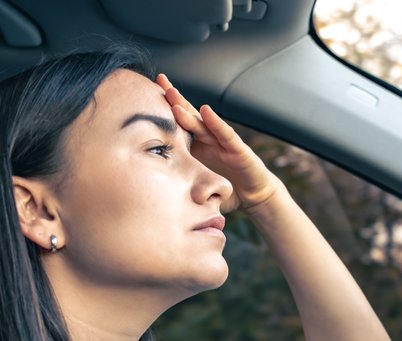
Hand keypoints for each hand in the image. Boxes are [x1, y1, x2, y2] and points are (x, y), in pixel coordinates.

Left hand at [157, 74, 279, 212]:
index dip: (166, 110)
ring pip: (203, 122)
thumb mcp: (197, 186)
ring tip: (173, 95)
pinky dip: (215, 122)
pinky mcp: (238, 149)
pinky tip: (206, 111)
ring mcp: (223, 142)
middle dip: (174, 99)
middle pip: (189, 116)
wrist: (254, 196)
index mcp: (198, 147)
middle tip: (160, 82)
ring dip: (188, 109)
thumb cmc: (226, 191)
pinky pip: (226, 134)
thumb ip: (179, 188)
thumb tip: (152, 196)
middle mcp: (210, 140)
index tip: (146, 94)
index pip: (179, 125)